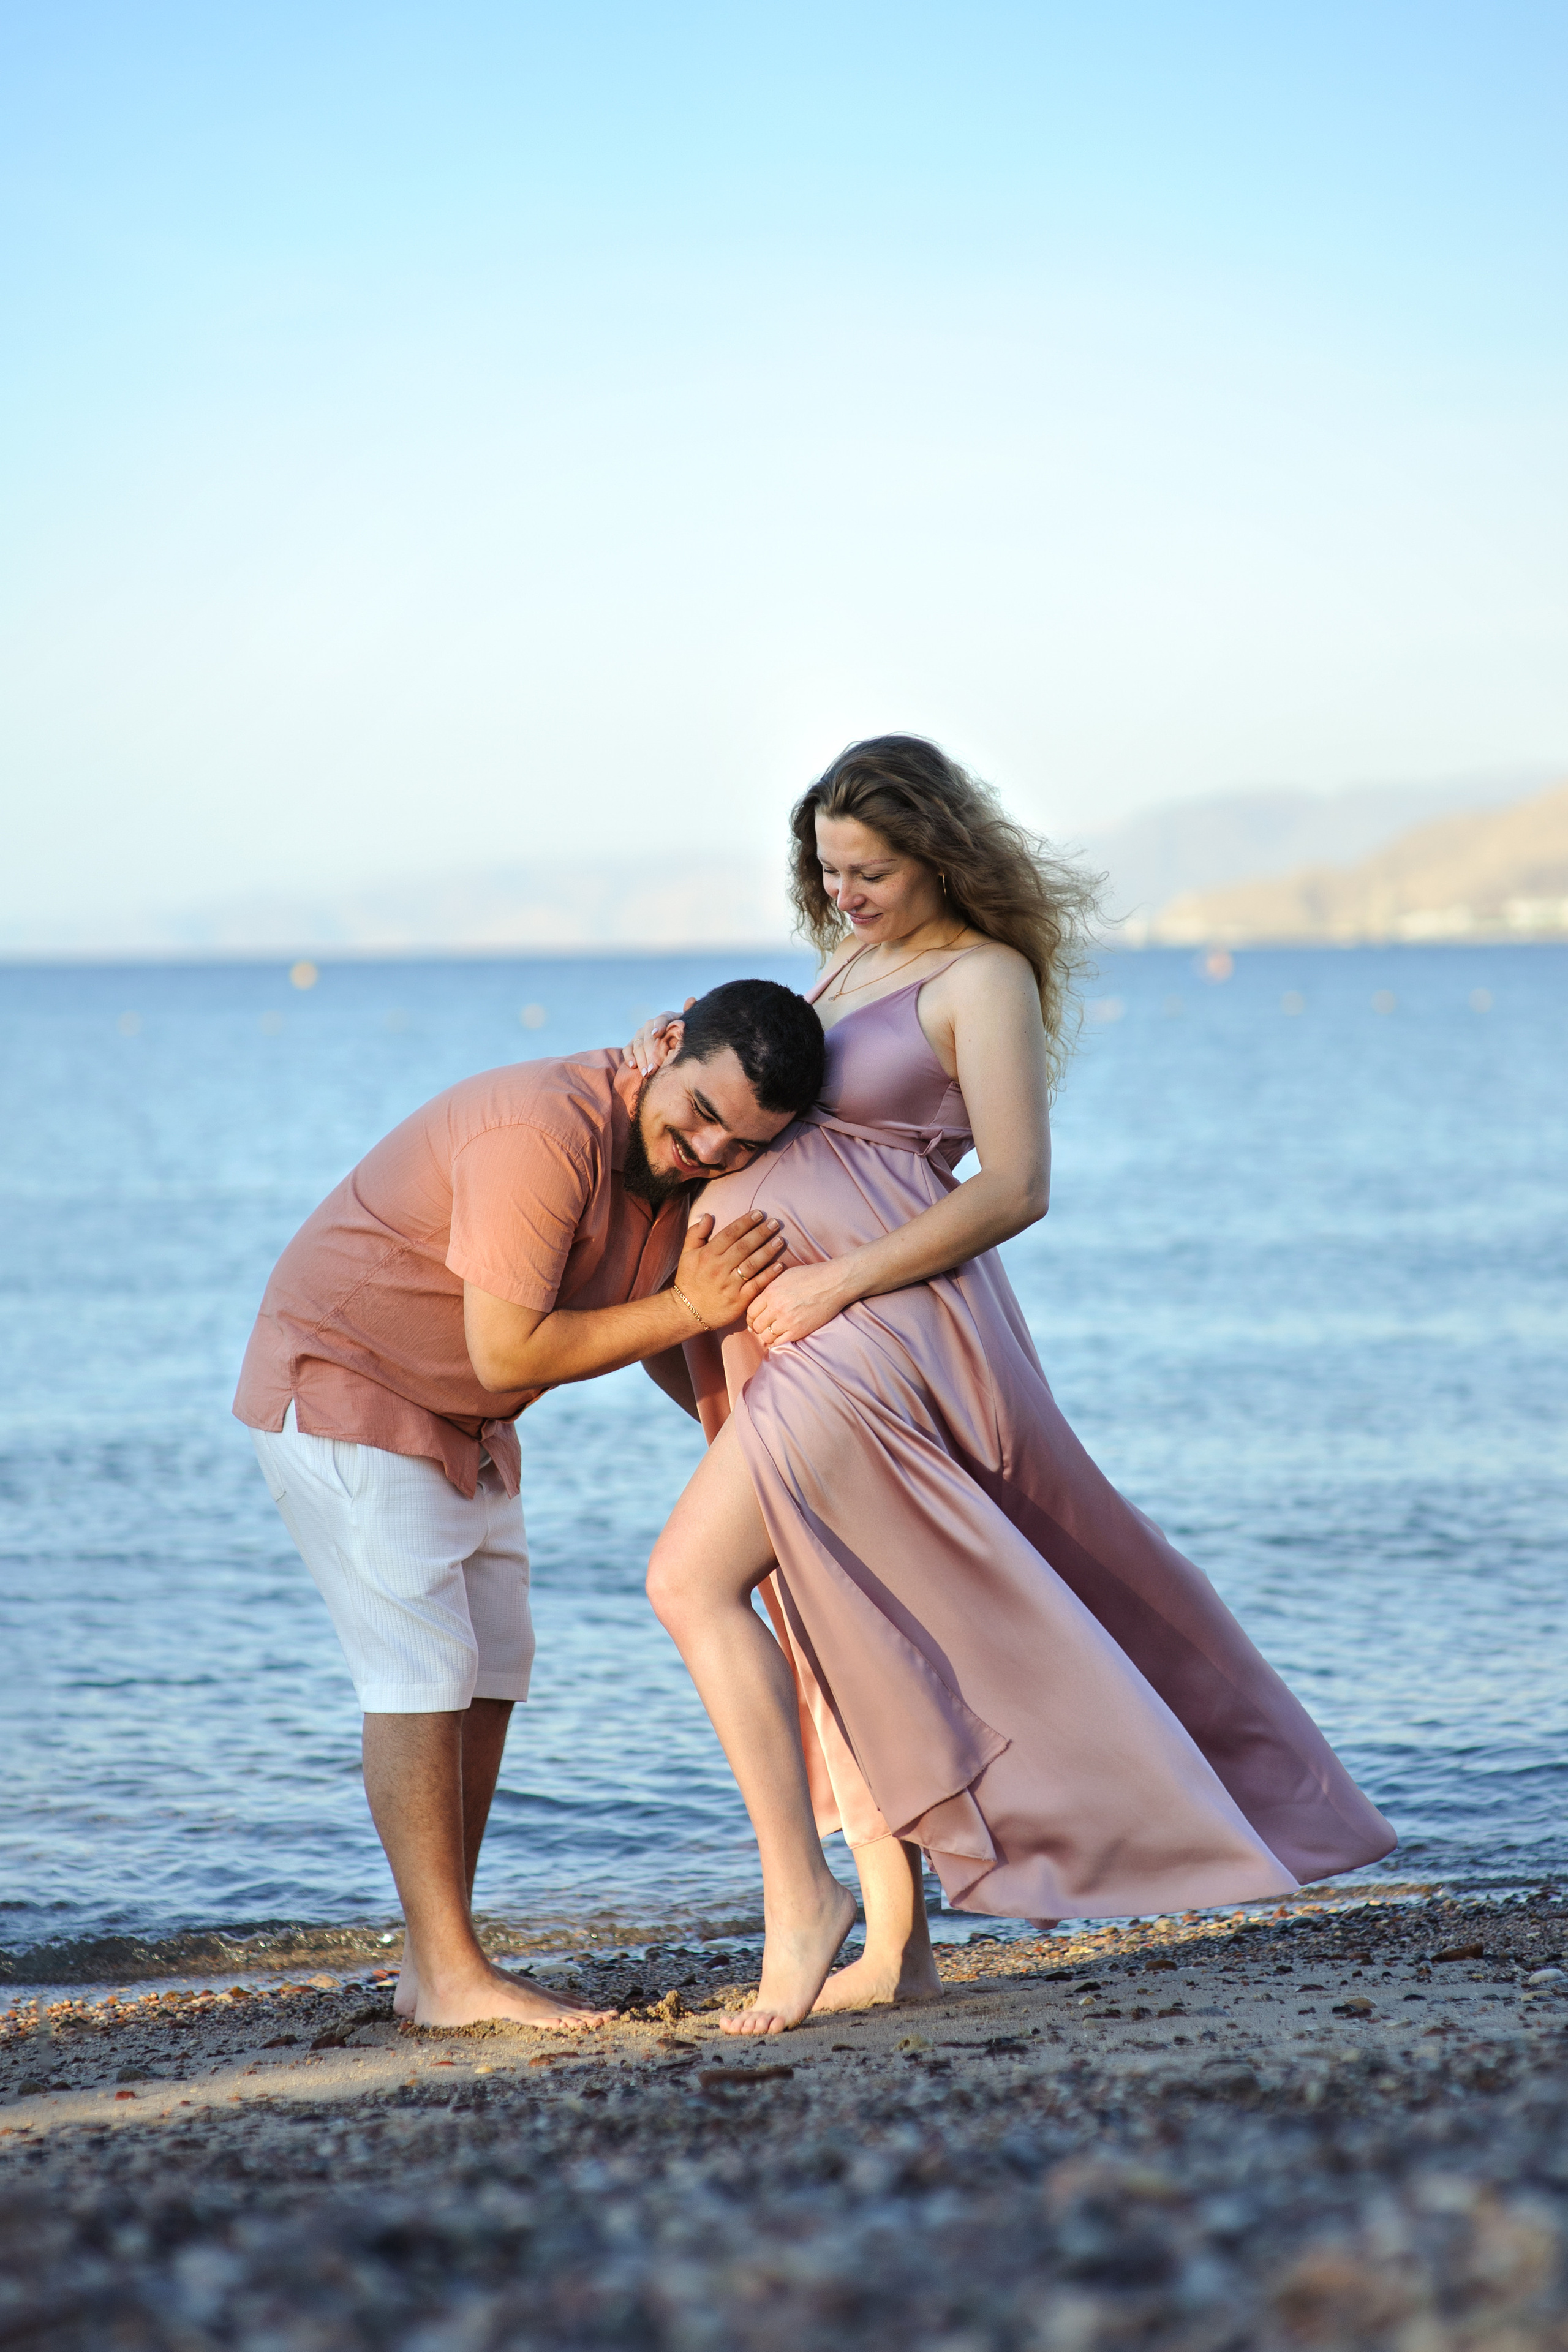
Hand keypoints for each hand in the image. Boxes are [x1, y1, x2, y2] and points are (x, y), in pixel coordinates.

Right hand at [623, 997, 696, 1074]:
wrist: (674, 1041)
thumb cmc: (683, 1034)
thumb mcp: (687, 1026)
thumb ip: (688, 1013)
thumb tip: (691, 999)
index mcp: (665, 1018)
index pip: (661, 1019)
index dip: (659, 1026)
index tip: (657, 1034)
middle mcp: (651, 1024)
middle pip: (649, 1037)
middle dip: (651, 1053)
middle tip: (655, 1068)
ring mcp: (641, 1033)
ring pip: (638, 1045)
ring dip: (642, 1060)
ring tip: (647, 1073)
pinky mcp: (633, 1043)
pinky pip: (628, 1049)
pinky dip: (629, 1057)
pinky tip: (633, 1066)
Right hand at [675, 1211, 785, 1328]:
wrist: (686, 1312)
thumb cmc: (688, 1280)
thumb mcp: (686, 1254)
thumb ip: (695, 1233)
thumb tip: (707, 1215)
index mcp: (707, 1254)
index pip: (730, 1233)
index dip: (745, 1222)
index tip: (759, 1213)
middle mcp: (719, 1268)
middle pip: (744, 1246)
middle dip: (761, 1233)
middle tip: (775, 1222)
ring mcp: (729, 1285)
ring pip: (752, 1264)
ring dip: (767, 1251)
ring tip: (780, 1240)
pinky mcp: (738, 1300)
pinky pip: (756, 1285)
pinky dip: (768, 1275)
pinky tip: (780, 1265)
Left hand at [746, 1259, 853, 1349]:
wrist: (834, 1283)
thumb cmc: (811, 1276)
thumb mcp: (784, 1275)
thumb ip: (770, 1288)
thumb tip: (760, 1299)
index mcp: (770, 1292)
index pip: (750, 1311)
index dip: (751, 1317)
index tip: (754, 1319)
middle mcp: (776, 1307)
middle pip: (756, 1325)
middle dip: (757, 1327)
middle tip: (762, 1327)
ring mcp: (787, 1320)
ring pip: (766, 1336)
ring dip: (767, 1336)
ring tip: (771, 1333)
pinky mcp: (799, 1330)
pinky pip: (779, 1342)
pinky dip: (776, 1342)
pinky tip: (779, 1338)